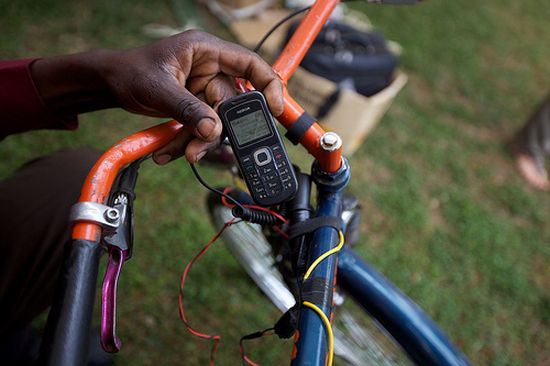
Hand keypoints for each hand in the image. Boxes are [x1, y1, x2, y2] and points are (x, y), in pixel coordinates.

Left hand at [31, 30, 283, 162]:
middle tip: (199, 146)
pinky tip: (168, 151)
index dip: (267, 83)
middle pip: (231, 103)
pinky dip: (187, 142)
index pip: (249, 63)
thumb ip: (188, 109)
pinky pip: (201, 129)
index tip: (275, 107)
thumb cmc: (129, 72)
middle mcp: (209, 71)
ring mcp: (202, 91)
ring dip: (198, 141)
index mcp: (206, 51)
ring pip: (216, 122)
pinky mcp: (194, 108)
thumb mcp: (158, 88)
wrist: (109, 84)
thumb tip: (213, 129)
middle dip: (216, 128)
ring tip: (178, 153)